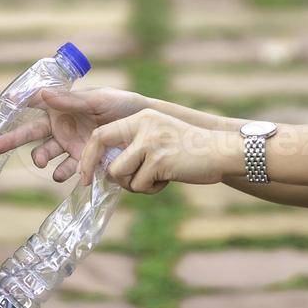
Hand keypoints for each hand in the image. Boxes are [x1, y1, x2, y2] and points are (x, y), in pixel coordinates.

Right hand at [0, 86, 146, 181]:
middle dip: (10, 140)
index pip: (33, 104)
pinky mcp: (81, 161)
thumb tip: (42, 93)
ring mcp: (69, 144)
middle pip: (29, 133)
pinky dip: (63, 174)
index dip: (14, 107)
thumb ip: (71, 101)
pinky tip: (65, 176)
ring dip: (41, 158)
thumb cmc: (122, 106)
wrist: (146, 131)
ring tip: (45, 163)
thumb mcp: (99, 101)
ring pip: (45, 153)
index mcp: (62, 106)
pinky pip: (66, 170)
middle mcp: (61, 125)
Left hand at [77, 109, 238, 193]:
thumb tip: (105, 170)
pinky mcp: (160, 160)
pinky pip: (139, 185)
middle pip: (103, 151)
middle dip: (97, 171)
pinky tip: (169, 180)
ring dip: (133, 184)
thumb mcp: (159, 136)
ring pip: (119, 173)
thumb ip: (135, 146)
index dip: (89, 155)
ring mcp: (151, 142)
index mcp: (141, 117)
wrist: (222, 151)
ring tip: (154, 179)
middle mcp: (144, 125)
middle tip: (91, 184)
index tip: (85, 173)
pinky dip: (151, 189)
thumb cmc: (190, 151)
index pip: (102, 133)